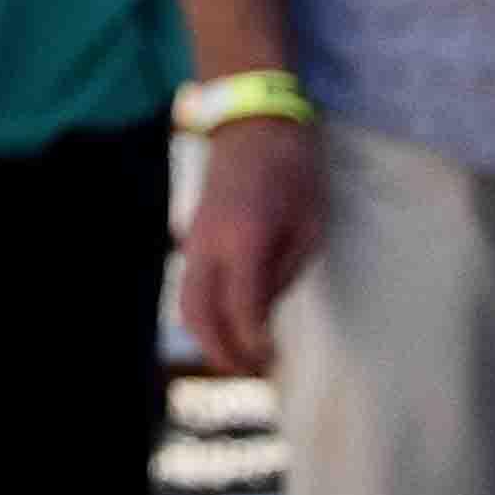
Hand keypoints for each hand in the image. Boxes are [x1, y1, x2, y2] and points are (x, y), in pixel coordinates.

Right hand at [175, 120, 325, 379]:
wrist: (253, 123)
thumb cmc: (294, 172)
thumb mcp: (308, 226)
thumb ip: (283, 274)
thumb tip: (262, 316)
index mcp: (245, 240)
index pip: (240, 311)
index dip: (254, 344)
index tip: (272, 360)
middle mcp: (210, 245)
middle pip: (200, 317)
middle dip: (223, 353)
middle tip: (254, 371)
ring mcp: (195, 241)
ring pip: (186, 306)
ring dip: (208, 339)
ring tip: (239, 356)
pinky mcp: (192, 238)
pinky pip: (188, 288)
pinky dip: (203, 315)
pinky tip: (228, 325)